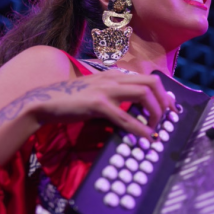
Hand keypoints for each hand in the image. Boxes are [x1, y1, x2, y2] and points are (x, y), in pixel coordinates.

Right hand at [0, 70, 175, 139]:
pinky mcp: (97, 104)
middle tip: (167, 118)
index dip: (163, 93)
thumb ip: (114, 98)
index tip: (169, 108)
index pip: (147, 78)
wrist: (44, 101)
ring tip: (155, 128)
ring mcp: (105, 90)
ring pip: (143, 94)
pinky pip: (125, 117)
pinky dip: (139, 128)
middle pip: (151, 82)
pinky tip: (145, 137)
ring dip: (155, 112)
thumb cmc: (70, 100)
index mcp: (114, 75)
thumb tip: (133, 113)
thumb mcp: (96, 92)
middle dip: (164, 101)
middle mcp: (113, 78)